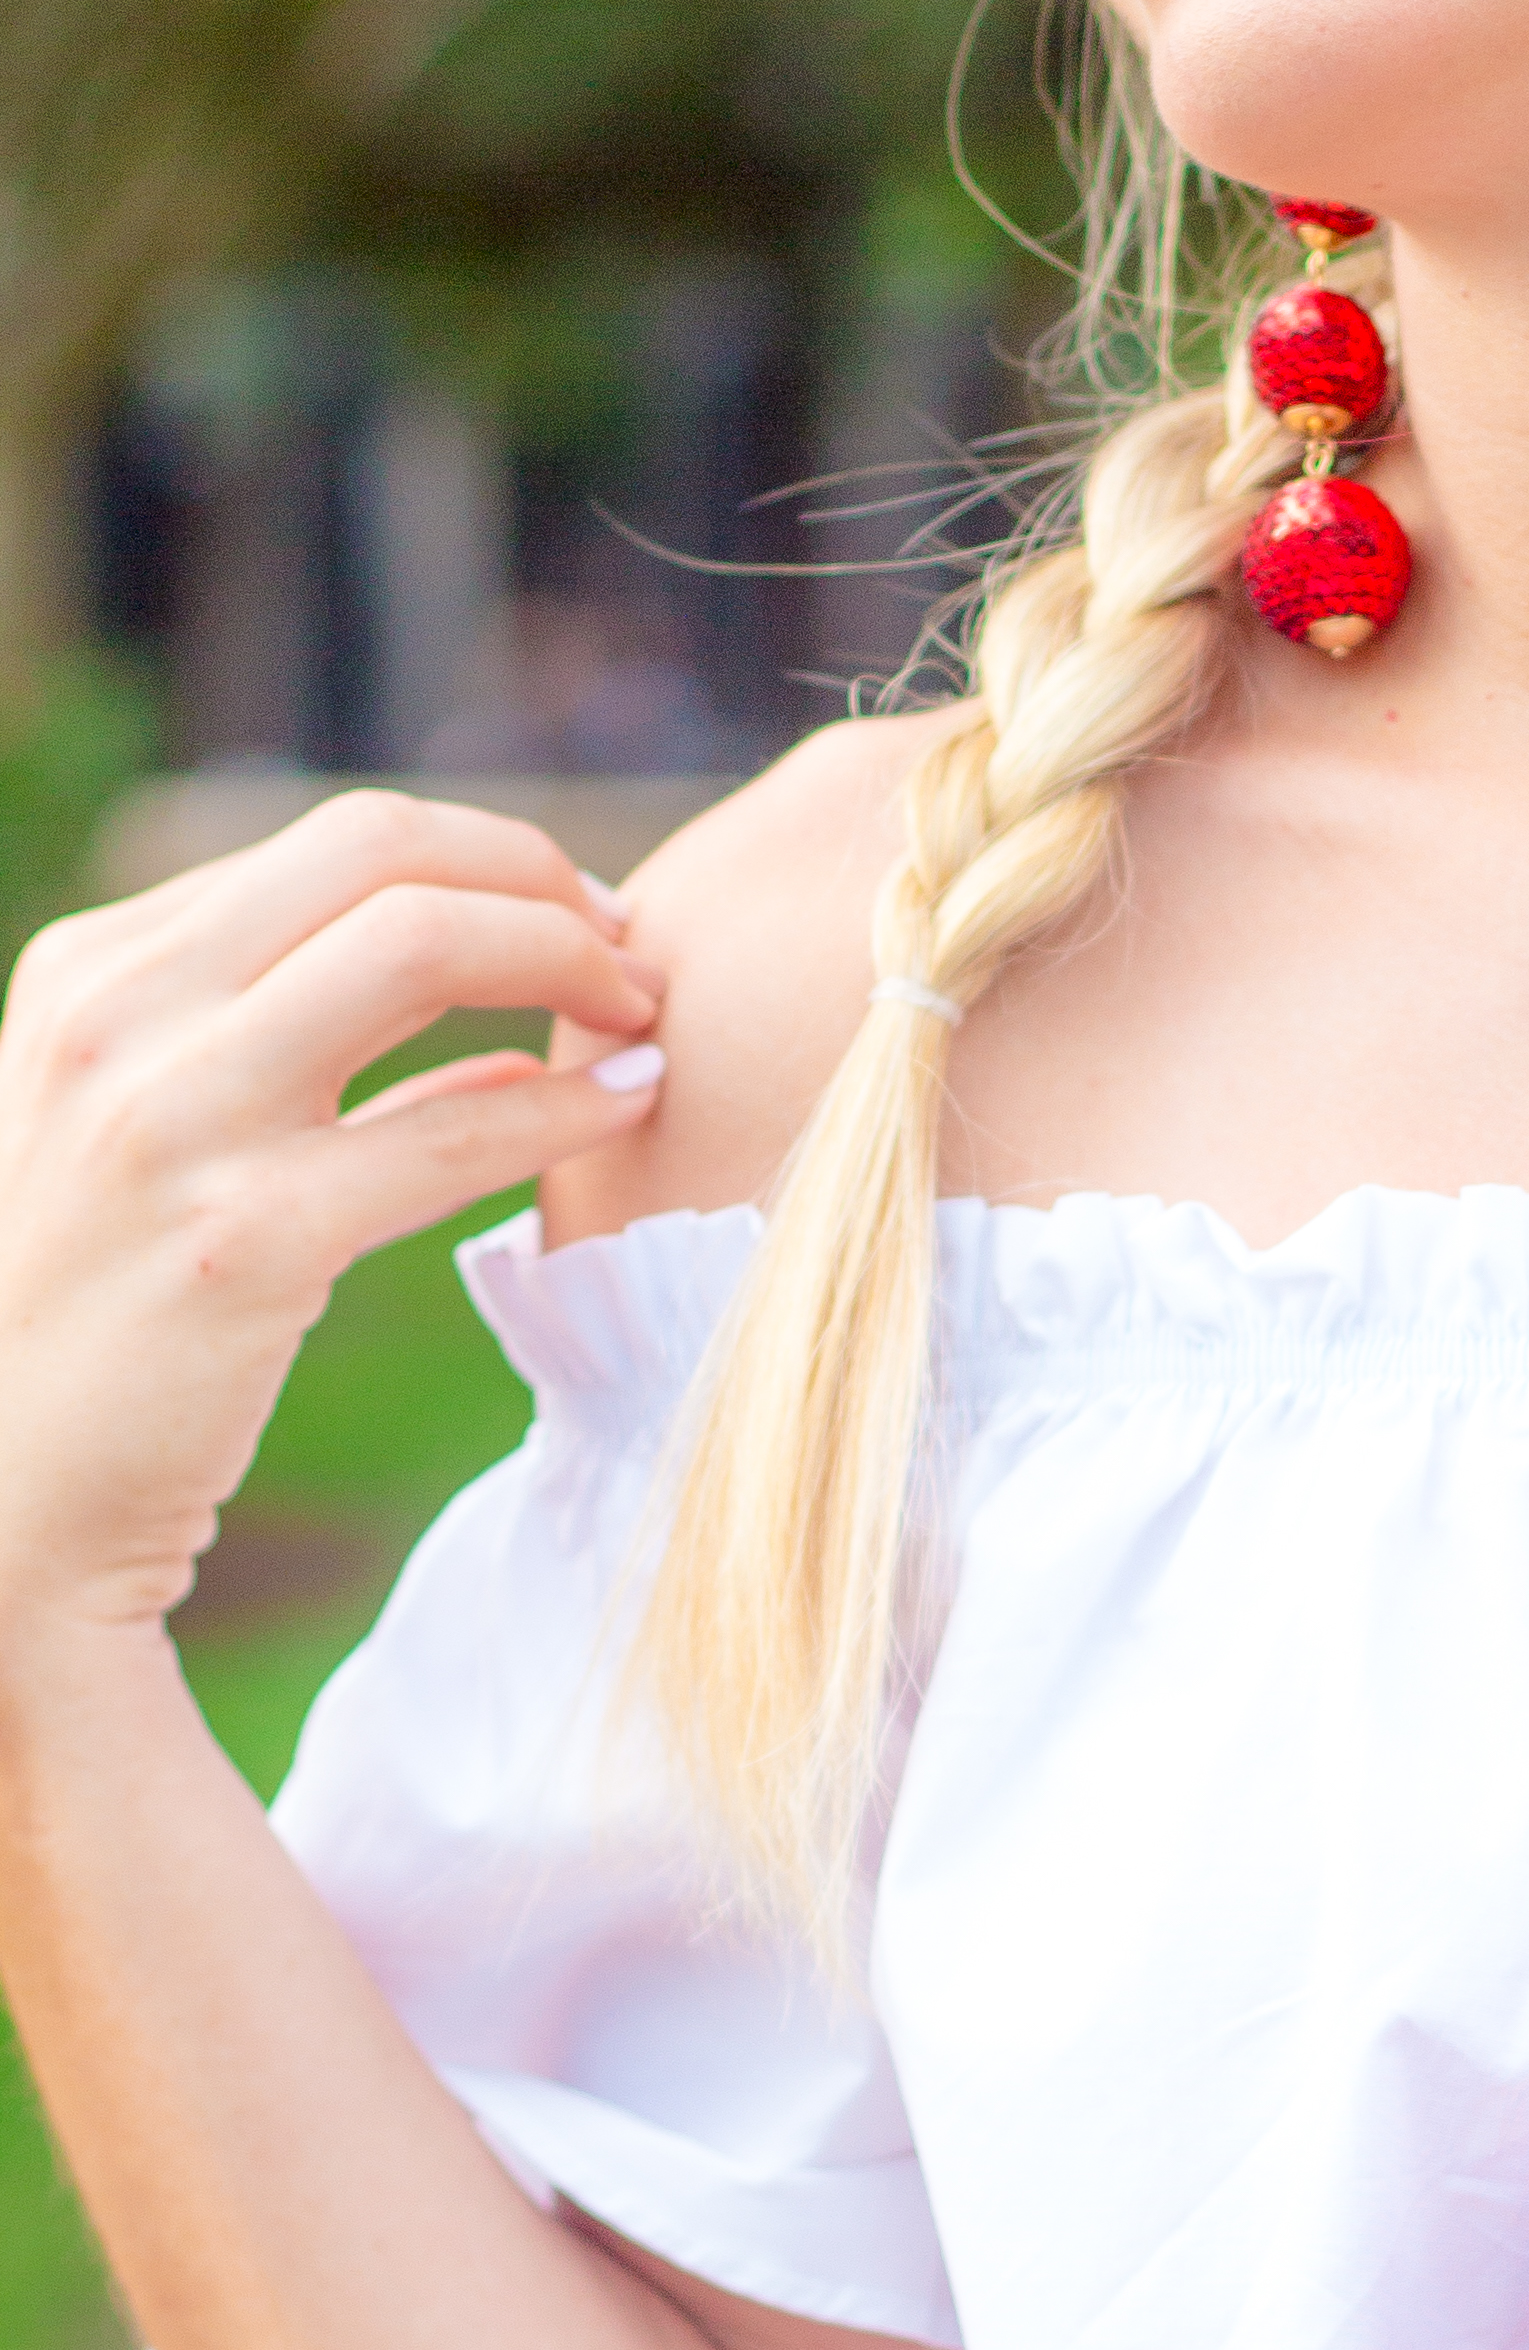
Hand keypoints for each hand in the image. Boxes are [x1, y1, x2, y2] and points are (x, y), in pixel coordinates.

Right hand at [0, 792, 666, 1649]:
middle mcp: (116, 1018)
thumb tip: (503, 1008)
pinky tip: (629, 1106)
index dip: (493, 860)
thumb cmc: (100, 1316)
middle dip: (540, 879)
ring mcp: (173, 1123)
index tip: (575, 912)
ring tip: (643, 1013)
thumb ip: (285, 1043)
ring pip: (422, 946)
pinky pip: (455, 1128)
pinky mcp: (245, 1241)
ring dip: (569, 960)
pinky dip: (568, 1105)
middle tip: (628, 945)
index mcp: (95, 970)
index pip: (342, 844)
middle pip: (386, 855)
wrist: (4, 1505)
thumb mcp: (149, 1128)